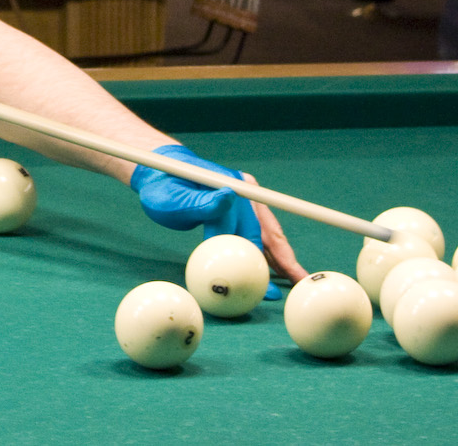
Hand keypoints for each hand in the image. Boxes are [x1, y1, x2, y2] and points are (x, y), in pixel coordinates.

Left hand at [130, 145, 307, 296]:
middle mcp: (242, 189)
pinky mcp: (244, 206)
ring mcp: (245, 197)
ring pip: (268, 231)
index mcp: (227, 185)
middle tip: (297, 282)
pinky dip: (270, 251)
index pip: (239, 225)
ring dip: (282, 257)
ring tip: (298, 279)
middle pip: (264, 228)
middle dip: (280, 259)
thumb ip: (201, 203)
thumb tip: (228, 198)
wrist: (160, 175)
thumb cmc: (163, 190)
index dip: (249, 253)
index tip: (252, 279)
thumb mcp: (174, 199)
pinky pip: (260, 231)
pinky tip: (281, 270)